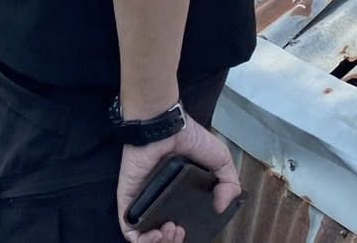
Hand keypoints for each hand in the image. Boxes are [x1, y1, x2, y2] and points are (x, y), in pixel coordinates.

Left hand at [117, 116, 239, 242]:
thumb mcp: (221, 161)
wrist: (166, 124)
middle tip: (179, 232)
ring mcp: (142, 201)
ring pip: (144, 237)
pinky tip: (156, 232)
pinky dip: (141, 239)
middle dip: (173, 242)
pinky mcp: (127, 198)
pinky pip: (128, 227)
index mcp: (178, 197)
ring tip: (170, 231)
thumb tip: (221, 207)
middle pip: (162, 236)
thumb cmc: (189, 138)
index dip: (184, 236)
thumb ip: (229, 184)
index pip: (178, 226)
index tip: (189, 230)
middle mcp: (159, 202)